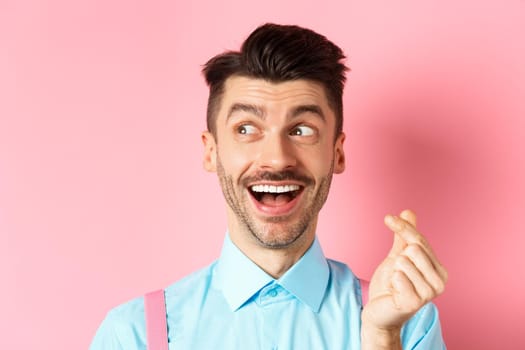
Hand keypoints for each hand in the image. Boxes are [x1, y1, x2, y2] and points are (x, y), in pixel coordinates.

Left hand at [361, 210, 447, 347]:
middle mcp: (440, 282)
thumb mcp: (397, 256)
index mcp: (439, 270)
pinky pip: (398, 275)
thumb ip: (404, 236)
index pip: (419, 239)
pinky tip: (394, 292)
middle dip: (398, 258)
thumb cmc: (390, 285)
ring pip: (403, 260)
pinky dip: (391, 281)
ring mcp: (429, 294)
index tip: (387, 218)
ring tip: (396, 285)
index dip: (402, 227)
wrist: (379, 312)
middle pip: (414, 248)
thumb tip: (408, 212)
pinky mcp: (414, 302)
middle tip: (397, 275)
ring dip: (394, 271)